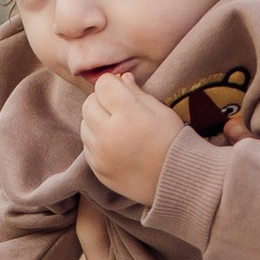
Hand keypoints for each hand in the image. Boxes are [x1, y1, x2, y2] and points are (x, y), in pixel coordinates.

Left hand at [79, 67, 182, 204]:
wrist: (175, 181)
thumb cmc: (171, 141)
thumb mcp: (160, 111)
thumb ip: (137, 92)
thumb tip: (121, 78)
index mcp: (128, 114)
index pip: (103, 85)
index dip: (112, 84)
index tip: (121, 89)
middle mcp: (109, 134)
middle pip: (88, 104)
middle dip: (101, 101)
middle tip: (118, 108)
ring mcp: (101, 154)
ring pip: (84, 125)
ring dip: (96, 121)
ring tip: (116, 127)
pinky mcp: (98, 169)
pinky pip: (87, 146)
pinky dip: (97, 141)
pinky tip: (115, 144)